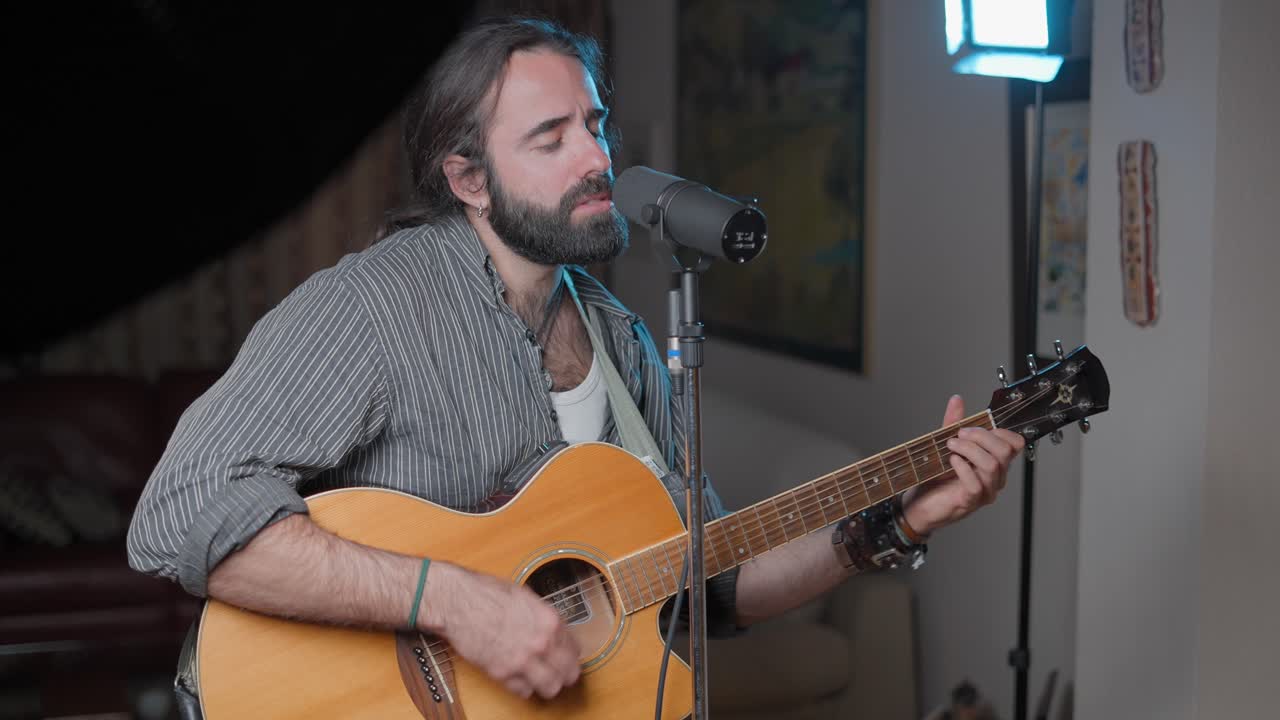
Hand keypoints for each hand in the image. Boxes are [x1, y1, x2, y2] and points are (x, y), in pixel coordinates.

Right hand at [426, 563, 580, 699]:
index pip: (575, 650)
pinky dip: (523, 687)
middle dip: (565, 674)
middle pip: (569, 674)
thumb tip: (556, 631)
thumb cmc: (488, 594)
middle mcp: (541, 643)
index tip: (566, 656)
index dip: (570, 654)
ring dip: (547, 685)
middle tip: (559, 673)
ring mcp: (522, 661)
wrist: (459, 602)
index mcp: (550, 621)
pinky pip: (524, 691)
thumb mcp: (528, 598)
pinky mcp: (503, 673)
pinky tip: (520, 677)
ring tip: (542, 679)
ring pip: (550, 688)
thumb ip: (545, 618)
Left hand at [901, 395, 1024, 535]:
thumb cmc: (936, 478)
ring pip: (992, 465)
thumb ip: (954, 423)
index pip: (1015, 444)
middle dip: (981, 436)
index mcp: (994, 462)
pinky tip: (951, 461)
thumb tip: (957, 399)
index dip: (999, 431)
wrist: (919, 503)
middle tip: (959, 434)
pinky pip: (976, 484)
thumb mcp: (945, 445)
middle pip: (1005, 451)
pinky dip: (963, 467)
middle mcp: (995, 478)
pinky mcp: (970, 501)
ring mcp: (985, 491)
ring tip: (951, 445)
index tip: (974, 427)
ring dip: (969, 449)